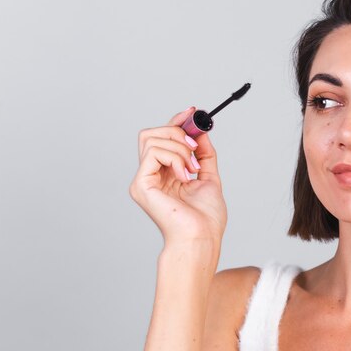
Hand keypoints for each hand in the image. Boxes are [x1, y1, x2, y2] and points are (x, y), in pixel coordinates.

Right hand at [129, 107, 226, 252]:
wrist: (201, 238)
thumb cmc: (205, 219)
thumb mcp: (209, 177)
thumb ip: (204, 154)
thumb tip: (201, 131)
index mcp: (164, 174)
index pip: (161, 138)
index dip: (175, 122)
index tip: (193, 112)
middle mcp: (150, 175)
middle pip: (151, 134)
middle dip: (177, 131)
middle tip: (195, 147)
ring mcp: (143, 180)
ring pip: (153, 139)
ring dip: (180, 148)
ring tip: (192, 168)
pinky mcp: (141, 184)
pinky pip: (154, 152)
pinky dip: (175, 157)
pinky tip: (185, 174)